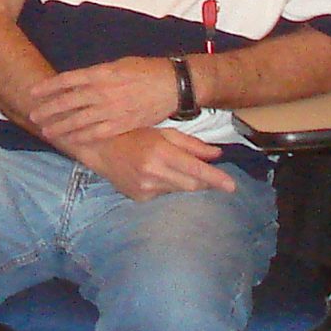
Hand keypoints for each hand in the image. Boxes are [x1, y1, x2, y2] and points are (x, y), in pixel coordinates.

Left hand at [25, 58, 180, 149]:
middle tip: (34, 116)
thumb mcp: (118, 64)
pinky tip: (71, 141)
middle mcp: (103, 91)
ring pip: (79, 120)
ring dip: (60, 126)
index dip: (48, 87)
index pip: (67, 80)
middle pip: (68, 102)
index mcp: (100, 73)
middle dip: (49, 110)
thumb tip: (79, 82)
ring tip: (47, 131)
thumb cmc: (145, 71)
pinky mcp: (123, 124)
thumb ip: (98, 74)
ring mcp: (112, 109)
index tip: (34, 93)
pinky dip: (82, 137)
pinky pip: (97, 133)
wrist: (172, 84)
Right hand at [77, 126, 236, 198]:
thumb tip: (217, 154)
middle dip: (204, 182)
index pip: (196, 171)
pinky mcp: (140, 198)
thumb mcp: (162, 131)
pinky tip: (155, 173)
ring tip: (171, 166)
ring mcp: (145, 188)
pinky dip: (167, 185)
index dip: (216, 179)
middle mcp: (153, 172)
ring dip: (183, 181)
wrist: (98, 148)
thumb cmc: (132, 133)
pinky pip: (164, 194)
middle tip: (212, 176)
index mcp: (160, 152)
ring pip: (179, 190)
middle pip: (191, 185)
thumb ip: (191, 144)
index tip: (232, 186)